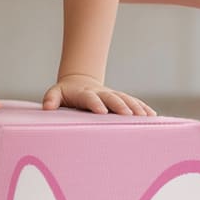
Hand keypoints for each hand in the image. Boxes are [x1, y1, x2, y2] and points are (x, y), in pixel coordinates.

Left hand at [42, 74, 156, 116]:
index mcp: (85, 93)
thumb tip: (47, 107)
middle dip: (121, 106)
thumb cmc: (66, 92)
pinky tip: (153, 117)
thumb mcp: (56, 92)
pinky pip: (134, 103)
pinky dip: (143, 109)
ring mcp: (113, 95)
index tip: (102, 112)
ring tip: (146, 117)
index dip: (96, 104)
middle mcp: (102, 93)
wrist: (80, 81)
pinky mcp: (121, 99)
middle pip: (113, 98)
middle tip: (129, 115)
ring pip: (127, 99)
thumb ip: (51, 98)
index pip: (90, 98)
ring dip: (137, 108)